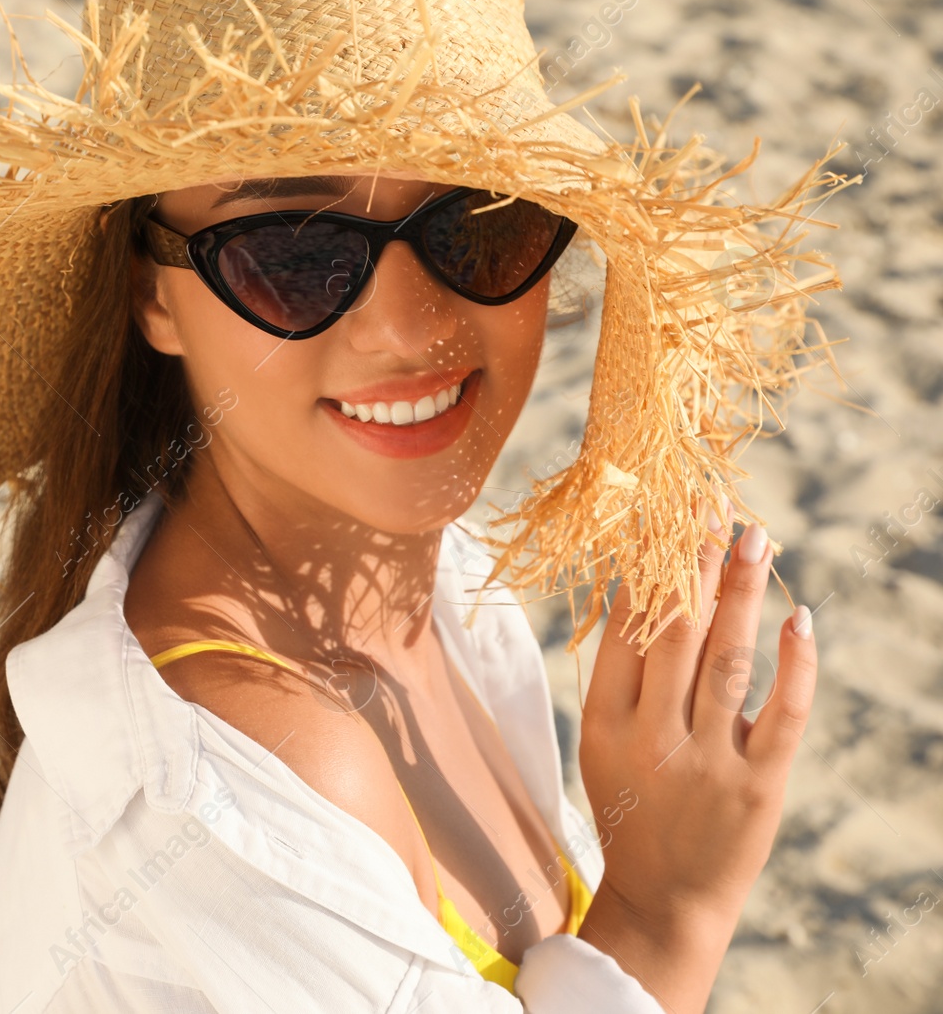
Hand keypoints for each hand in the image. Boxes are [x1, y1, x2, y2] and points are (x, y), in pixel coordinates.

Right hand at [575, 508, 817, 1010]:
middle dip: (691, 560)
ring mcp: (708, 763)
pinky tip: (799, 618)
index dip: (645, 566)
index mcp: (604, 724)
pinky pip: (783, 713)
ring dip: (740, 592)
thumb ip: (620, 677)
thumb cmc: (632, 807)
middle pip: (674, 632)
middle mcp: (651, 738)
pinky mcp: (759, 787)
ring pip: (727, 659)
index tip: (662, 514)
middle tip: (710, 502)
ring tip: (755, 537)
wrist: (665, 900)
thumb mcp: (603, 744)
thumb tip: (640, 588)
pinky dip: (794, 664)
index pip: (625, 629)